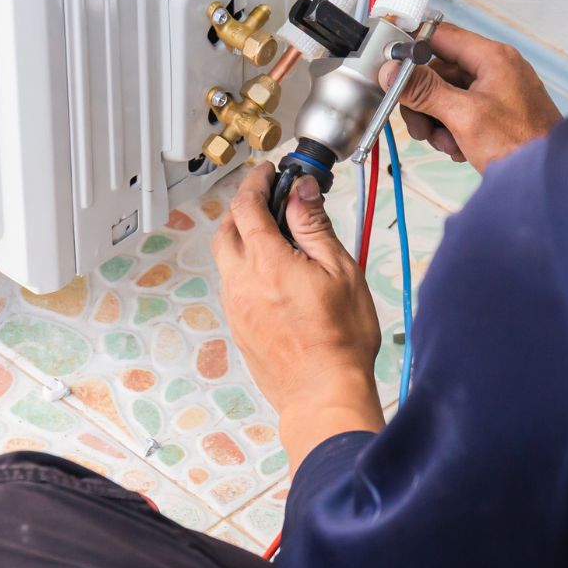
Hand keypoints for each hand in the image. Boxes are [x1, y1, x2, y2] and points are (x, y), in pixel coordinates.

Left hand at [213, 162, 384, 466]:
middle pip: (226, 228)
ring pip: (226, 258)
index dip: (256, 182)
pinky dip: (245, 267)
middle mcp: (242, 282)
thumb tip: (301, 192)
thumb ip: (315, 226)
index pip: (247, 206)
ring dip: (242, 238)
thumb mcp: (341, 271)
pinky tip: (272, 274)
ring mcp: (236, 307)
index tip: (268, 173)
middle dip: (243, 207)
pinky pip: (232, 284)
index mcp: (268, 263)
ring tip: (274, 237)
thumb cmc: (340, 341)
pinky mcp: (238, 327)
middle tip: (268, 199)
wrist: (323, 394)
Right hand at [381, 23, 562, 170]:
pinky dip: (452, 130)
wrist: (547, 179)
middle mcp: (495, 69)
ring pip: (446, 95)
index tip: (393, 70)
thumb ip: (425, 90)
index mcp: (492, 57)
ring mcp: (496, 91)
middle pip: (439, 72)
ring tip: (446, 143)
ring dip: (437, 121)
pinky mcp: (496, 112)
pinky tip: (459, 148)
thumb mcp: (464, 116)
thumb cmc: (521, 145)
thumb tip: (393, 72)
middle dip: (424, 102)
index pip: (440, 36)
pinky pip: (460, 112)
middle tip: (421, 127)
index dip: (413, 51)